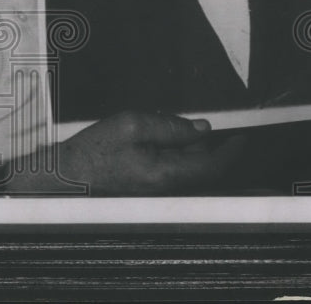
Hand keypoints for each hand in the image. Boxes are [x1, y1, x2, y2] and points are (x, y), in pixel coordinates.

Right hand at [57, 111, 243, 195]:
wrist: (68, 175)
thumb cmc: (93, 152)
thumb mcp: (133, 125)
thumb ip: (171, 126)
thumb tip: (201, 129)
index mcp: (167, 174)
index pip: (214, 165)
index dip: (232, 151)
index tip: (241, 138)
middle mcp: (167, 188)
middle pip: (200, 163)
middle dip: (198, 140)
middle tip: (179, 121)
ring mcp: (158, 190)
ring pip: (186, 165)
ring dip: (180, 145)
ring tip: (153, 129)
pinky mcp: (148, 188)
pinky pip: (170, 169)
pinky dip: (167, 152)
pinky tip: (145, 140)